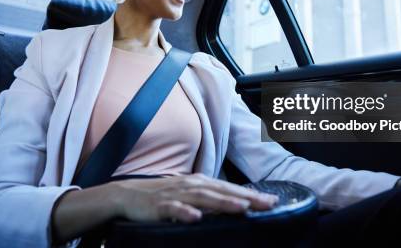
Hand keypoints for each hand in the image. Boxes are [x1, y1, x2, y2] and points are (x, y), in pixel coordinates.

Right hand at [112, 173, 278, 223]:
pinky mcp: (159, 205)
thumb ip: (210, 199)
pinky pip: (173, 209)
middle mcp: (191, 185)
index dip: (251, 194)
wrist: (127, 194)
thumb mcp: (189, 195)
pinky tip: (196, 218)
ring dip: (223, 203)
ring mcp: (176, 194)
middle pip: (222, 191)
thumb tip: (235, 206)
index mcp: (200, 183)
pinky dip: (185, 212)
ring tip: (242, 208)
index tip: (273, 201)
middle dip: (246, 197)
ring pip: (203, 198)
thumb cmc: (162, 196)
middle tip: (268, 204)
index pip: (230, 189)